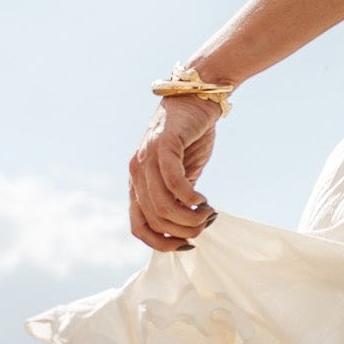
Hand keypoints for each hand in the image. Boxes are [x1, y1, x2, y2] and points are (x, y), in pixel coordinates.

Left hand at [128, 95, 219, 252]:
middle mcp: (136, 173)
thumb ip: (179, 198)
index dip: (161, 244)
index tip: (186, 244)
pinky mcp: (162, 146)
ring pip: (163, 207)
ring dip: (190, 219)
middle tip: (205, 225)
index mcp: (137, 183)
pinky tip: (203, 200)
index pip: (138, 227)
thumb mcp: (184, 175)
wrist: (197, 98)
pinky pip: (173, 183)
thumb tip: (187, 229)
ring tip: (207, 214)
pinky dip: (190, 199)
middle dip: (184, 231)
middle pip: (155, 221)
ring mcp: (146, 159)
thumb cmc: (192, 137)